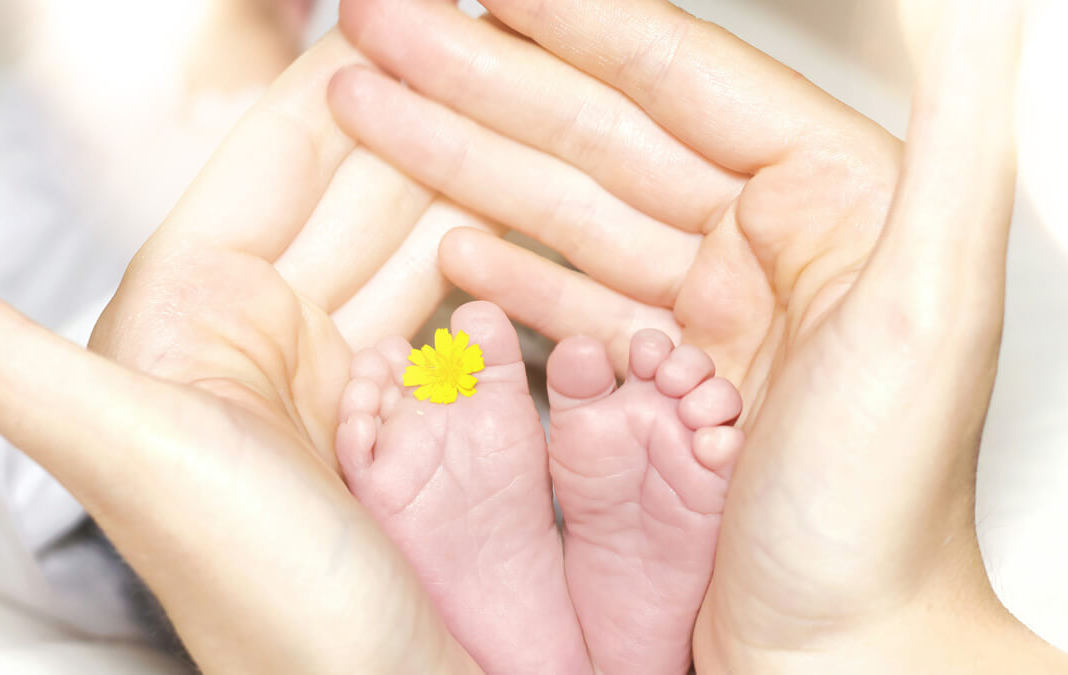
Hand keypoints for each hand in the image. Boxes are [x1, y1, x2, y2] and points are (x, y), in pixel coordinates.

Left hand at [0, 31, 486, 673]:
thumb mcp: (125, 458)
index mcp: (190, 314)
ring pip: (409, 239)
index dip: (334, 79)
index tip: (394, 12)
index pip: (272, 160)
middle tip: (485, 44)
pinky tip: (538, 214)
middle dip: (420, 110)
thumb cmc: (250, 595)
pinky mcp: (396, 406)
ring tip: (532, 113)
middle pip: (353, 189)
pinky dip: (493, 259)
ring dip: (468, 173)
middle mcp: (257, 330)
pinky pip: (449, 305)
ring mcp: (334, 367)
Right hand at [330, 0, 1061, 670]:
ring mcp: (708, 310)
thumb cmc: (880, 514)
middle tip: (381, 35)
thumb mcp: (932, 312)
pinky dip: (505, 265)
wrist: (839, 657)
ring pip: (566, 209)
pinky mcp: (665, 374)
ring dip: (462, 159)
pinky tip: (447, 236)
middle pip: (598, 134)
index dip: (571, 22)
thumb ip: (962, 137)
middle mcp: (768, 243)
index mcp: (831, 203)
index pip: (678, 80)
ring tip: (371, 110)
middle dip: (479, 78)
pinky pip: (571, 296)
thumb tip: (973, 3)